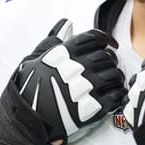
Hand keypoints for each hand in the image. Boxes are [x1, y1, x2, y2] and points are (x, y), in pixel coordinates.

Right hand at [13, 19, 126, 144]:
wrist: (25, 120)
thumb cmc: (27, 89)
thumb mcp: (34, 59)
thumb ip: (52, 40)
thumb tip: (65, 24)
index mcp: (64, 54)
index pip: (93, 38)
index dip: (105, 38)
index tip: (110, 43)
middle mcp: (78, 68)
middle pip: (106, 56)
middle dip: (111, 59)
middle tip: (110, 63)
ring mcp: (86, 88)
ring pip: (114, 75)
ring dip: (117, 76)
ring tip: (113, 79)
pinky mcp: (92, 108)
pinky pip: (116, 96)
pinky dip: (119, 93)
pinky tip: (115, 93)